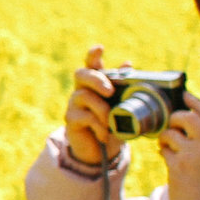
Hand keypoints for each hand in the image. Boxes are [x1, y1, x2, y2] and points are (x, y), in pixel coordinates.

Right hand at [63, 45, 122, 168]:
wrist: (102, 151)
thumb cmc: (113, 124)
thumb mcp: (122, 105)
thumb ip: (124, 86)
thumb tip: (128, 63)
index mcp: (95, 83)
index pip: (91, 64)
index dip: (93, 55)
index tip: (100, 48)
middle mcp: (82, 89)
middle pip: (81, 74)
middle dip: (96, 79)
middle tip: (110, 91)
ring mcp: (74, 104)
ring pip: (84, 96)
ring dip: (102, 109)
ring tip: (111, 123)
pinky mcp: (71, 119)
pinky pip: (85, 117)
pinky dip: (99, 126)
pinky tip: (105, 134)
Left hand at [161, 94, 199, 199]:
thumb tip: (188, 122)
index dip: (195, 103)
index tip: (185, 95)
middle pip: (188, 118)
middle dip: (175, 118)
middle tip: (171, 126)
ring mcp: (194, 156)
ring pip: (171, 132)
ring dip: (165, 137)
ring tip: (167, 146)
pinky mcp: (178, 166)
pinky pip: (164, 149)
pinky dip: (162, 151)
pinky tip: (166, 158)